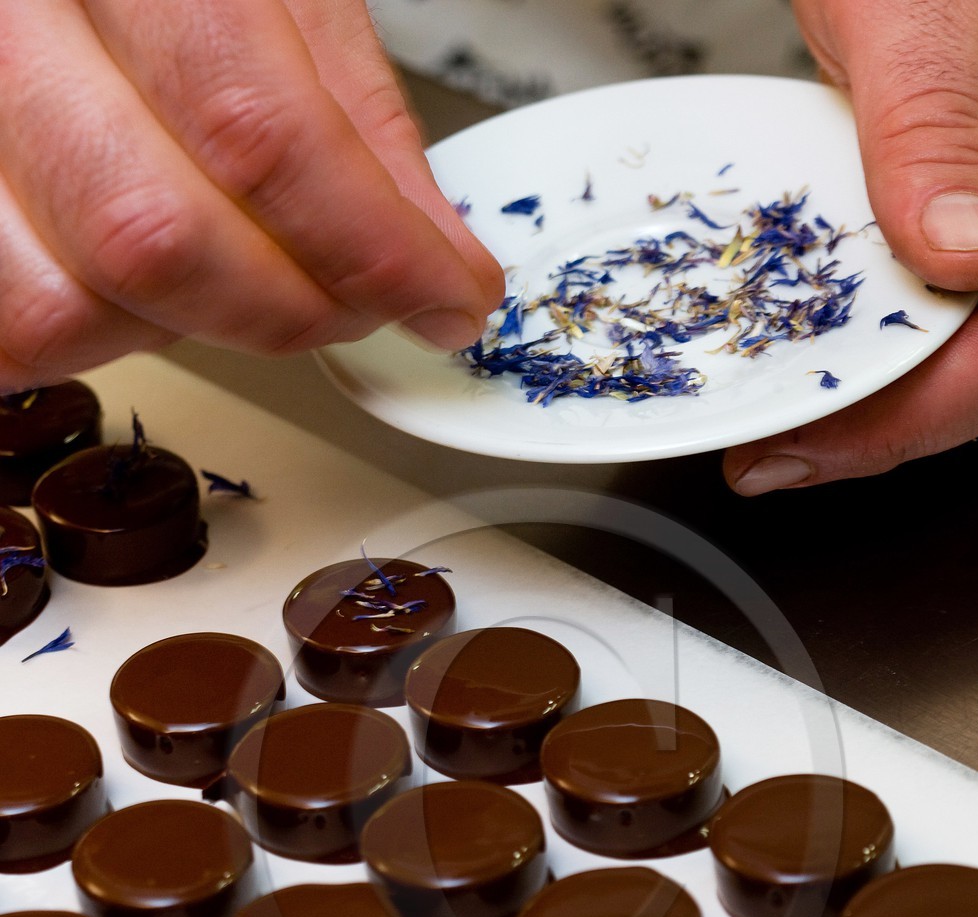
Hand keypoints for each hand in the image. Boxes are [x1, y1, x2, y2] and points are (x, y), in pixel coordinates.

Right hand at [0, 0, 502, 388]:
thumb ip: (351, 107)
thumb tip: (432, 254)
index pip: (256, 125)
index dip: (369, 243)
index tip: (445, 298)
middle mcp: (6, 26)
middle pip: (157, 236)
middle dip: (293, 308)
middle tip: (362, 306)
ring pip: (73, 303)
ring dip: (193, 329)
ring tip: (239, 273)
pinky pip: (13, 331)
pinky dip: (98, 336)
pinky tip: (143, 287)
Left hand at [725, 0, 977, 493]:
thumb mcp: (926, 1)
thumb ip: (939, 123)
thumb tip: (963, 255)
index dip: (921, 410)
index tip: (813, 439)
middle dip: (892, 421)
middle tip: (778, 452)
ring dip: (887, 389)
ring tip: (788, 416)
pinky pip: (964, 297)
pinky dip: (889, 331)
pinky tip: (824, 346)